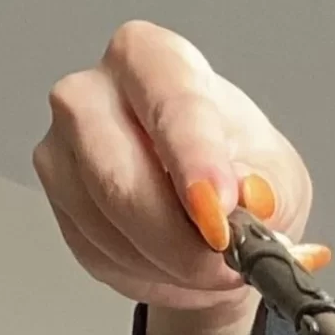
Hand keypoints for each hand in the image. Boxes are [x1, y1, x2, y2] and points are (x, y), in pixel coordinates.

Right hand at [31, 19, 328, 322]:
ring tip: (209, 265)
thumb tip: (252, 200)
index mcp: (154, 60)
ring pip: (107, 224)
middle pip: (120, 176)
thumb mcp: (278, 175)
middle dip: (180, 239)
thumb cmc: (236, 170)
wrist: (208, 208)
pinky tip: (173, 263)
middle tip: (227, 264)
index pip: (169, 104)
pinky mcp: (57, 201)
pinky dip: (146, 274)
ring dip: (169, 264)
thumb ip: (270, 188)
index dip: (196, 162)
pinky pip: (98, 253)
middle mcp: (93, 92)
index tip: (220, 207)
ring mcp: (62, 147)